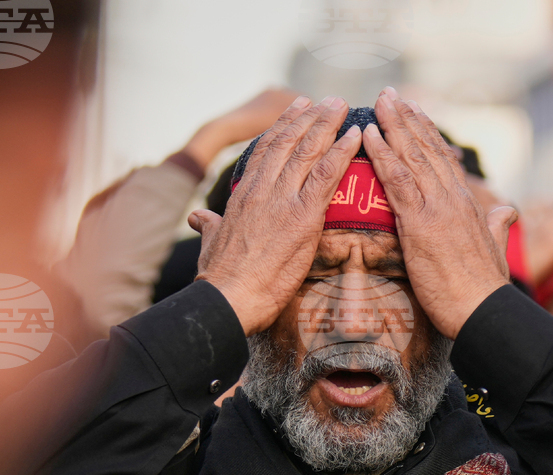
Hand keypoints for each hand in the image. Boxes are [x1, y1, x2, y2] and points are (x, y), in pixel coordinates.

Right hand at [189, 96, 361, 335]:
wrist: (229, 297)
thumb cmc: (219, 276)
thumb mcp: (210, 241)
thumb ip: (208, 224)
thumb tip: (197, 217)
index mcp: (244, 194)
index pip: (266, 149)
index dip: (284, 125)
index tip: (298, 106)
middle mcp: (263, 189)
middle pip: (290, 141)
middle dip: (310, 116)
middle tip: (328, 100)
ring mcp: (283, 199)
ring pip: (308, 151)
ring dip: (328, 124)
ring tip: (342, 106)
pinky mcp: (303, 216)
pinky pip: (327, 176)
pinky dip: (342, 152)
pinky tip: (354, 136)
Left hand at [362, 88, 514, 339]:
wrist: (483, 311)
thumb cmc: (485, 288)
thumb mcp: (495, 249)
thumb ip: (497, 225)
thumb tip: (507, 209)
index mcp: (466, 204)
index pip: (442, 159)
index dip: (426, 133)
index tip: (413, 111)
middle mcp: (452, 199)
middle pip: (425, 150)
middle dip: (406, 119)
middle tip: (390, 94)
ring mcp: (437, 209)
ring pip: (411, 158)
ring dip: (392, 127)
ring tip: (379, 103)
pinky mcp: (420, 225)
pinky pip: (397, 182)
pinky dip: (382, 156)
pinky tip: (369, 137)